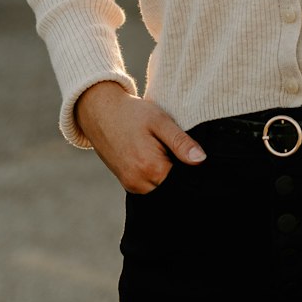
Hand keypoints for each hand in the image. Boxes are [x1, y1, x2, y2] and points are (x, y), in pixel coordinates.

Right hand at [74, 80, 206, 193]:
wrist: (100, 112)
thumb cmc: (132, 114)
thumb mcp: (160, 121)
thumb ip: (180, 142)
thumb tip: (202, 160)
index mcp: (151, 169)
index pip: (183, 181)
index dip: (192, 169)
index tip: (195, 154)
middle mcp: (139, 183)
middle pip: (172, 187)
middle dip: (180, 173)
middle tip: (180, 150)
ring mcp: (131, 185)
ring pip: (161, 188)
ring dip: (168, 174)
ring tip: (166, 150)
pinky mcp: (127, 183)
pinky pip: (150, 187)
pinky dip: (157, 176)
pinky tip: (158, 156)